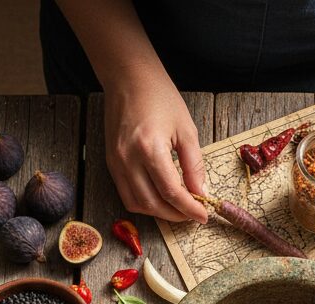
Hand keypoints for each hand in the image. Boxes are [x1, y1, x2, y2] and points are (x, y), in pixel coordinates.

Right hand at [104, 67, 207, 222]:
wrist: (128, 77)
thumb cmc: (159, 97)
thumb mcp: (186, 129)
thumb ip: (194, 165)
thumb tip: (200, 194)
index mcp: (149, 148)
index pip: (171, 191)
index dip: (189, 208)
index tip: (203, 215)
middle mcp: (128, 159)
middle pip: (153, 203)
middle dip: (175, 214)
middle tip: (192, 214)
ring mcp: (116, 163)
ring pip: (137, 204)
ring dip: (159, 213)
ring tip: (177, 209)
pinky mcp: (111, 163)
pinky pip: (127, 195)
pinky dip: (144, 203)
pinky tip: (160, 199)